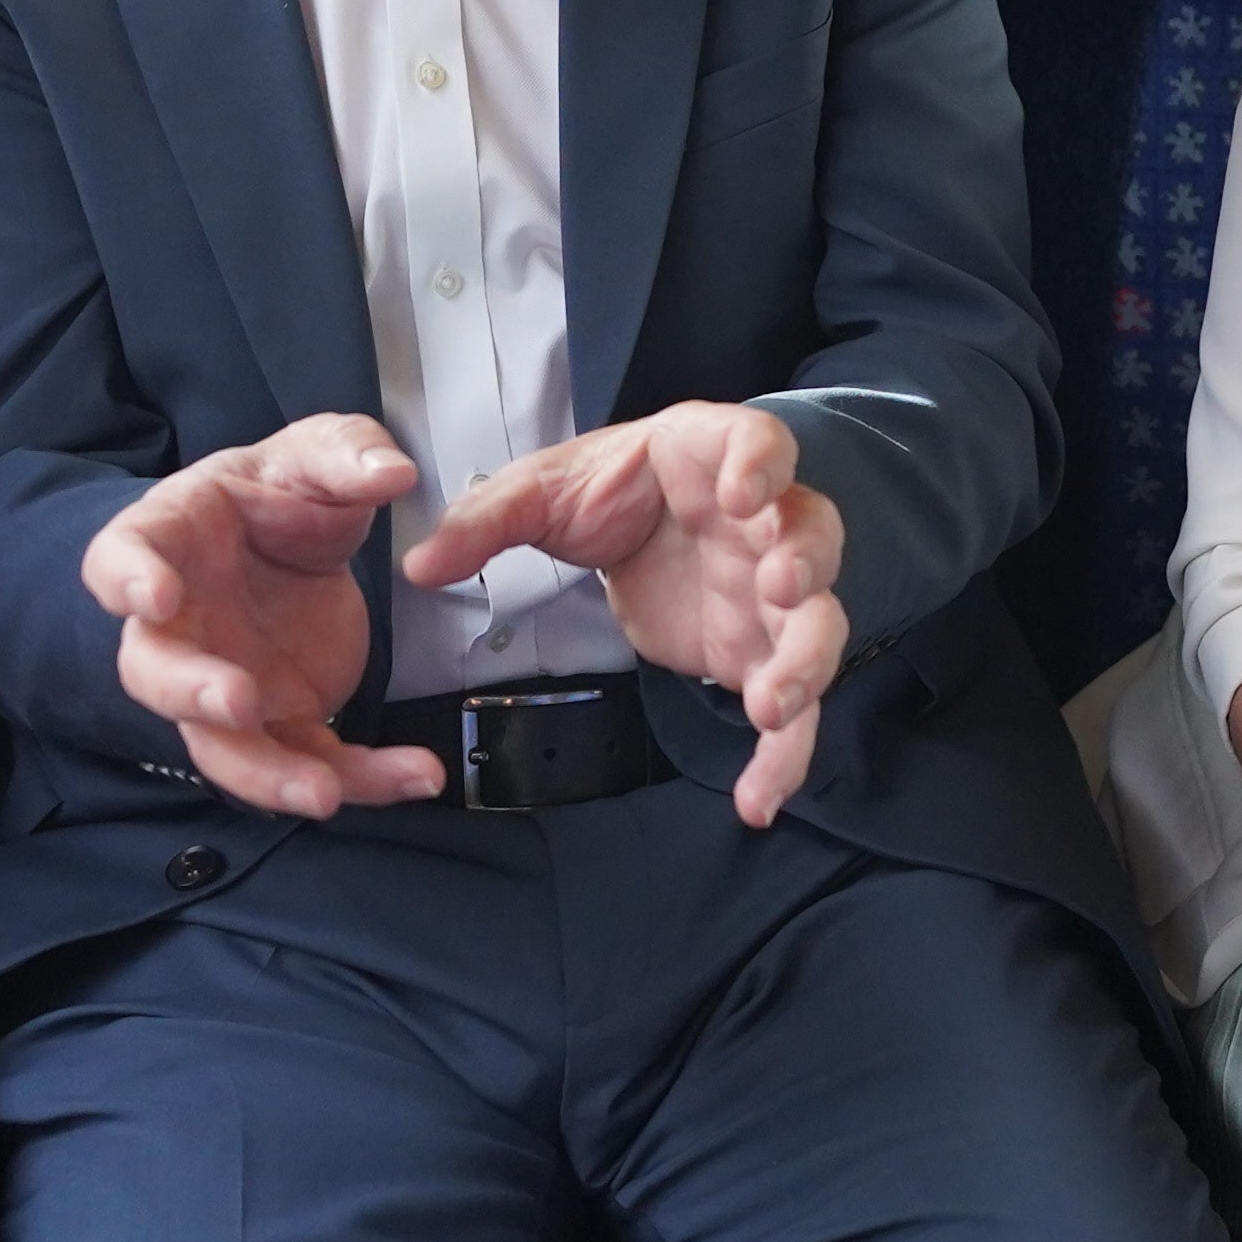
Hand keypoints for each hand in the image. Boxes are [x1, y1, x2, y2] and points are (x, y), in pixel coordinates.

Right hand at [84, 413, 446, 819]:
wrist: (296, 543)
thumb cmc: (276, 497)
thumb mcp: (315, 455)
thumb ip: (348, 453)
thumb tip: (391, 471)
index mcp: (170, 543)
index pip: (119, 559)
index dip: (126, 580)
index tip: (152, 595)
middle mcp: (182, 626)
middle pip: (155, 673)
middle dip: (190, 693)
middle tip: (238, 701)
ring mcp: (226, 683)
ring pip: (223, 746)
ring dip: (268, 776)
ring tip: (325, 791)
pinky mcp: (283, 720)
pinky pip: (312, 761)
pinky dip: (364, 778)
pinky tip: (414, 775)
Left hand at [410, 403, 844, 827]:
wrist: (629, 525)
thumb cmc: (603, 490)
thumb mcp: (538, 494)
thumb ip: (485, 522)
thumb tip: (421, 567)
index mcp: (707, 456)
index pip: (757, 439)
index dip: (760, 463)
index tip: (741, 496)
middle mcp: (760, 522)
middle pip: (813, 532)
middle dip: (804, 562)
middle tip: (777, 588)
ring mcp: (770, 592)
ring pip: (819, 623)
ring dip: (806, 661)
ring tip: (770, 706)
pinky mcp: (758, 653)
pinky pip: (791, 709)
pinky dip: (782, 758)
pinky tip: (757, 802)